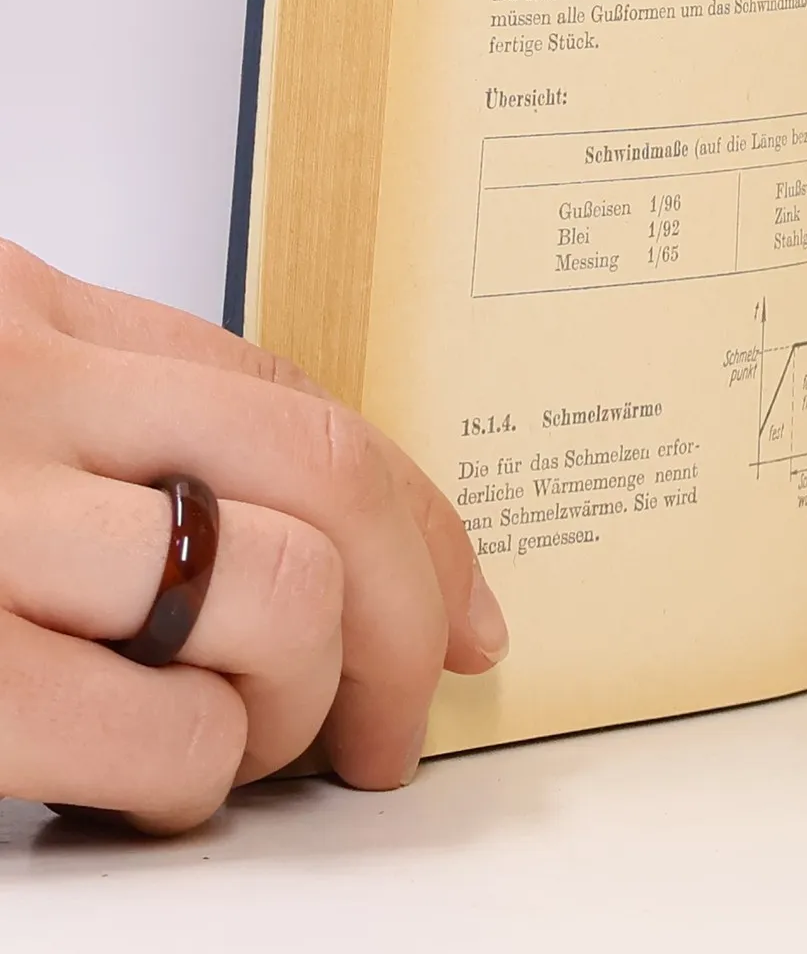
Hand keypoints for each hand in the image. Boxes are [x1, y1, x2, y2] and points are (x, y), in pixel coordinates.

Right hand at [0, 240, 505, 832]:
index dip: (413, 513)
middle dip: (409, 612)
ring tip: (250, 748)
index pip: (295, 397)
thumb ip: (128, 423)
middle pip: (328, 474)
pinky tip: (155, 783)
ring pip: (285, 591)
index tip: (463, 602)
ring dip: (305, 699)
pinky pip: (172, 731)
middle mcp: (27, 394)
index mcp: (36, 322)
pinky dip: (202, 776)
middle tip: (398, 717)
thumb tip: (331, 527)